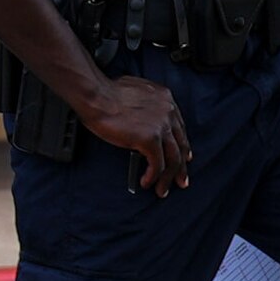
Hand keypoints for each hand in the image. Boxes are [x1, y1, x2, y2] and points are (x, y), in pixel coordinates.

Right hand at [76, 73, 194, 195]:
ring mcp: (161, 126)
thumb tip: (141, 118)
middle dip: (181, 167)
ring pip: (173, 158)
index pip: (179, 129)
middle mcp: (168, 112)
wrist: (96, 95)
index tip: (183, 158)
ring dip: (169, 177)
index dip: (182, 146)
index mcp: (166, 100)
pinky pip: (157, 164)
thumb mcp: (135, 91)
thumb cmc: (106, 93)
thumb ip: (145, 104)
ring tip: (163, 189)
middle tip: (180, 180)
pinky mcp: (150, 139)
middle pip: (181, 145)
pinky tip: (147, 182)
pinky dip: (153, 176)